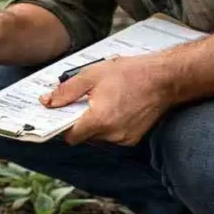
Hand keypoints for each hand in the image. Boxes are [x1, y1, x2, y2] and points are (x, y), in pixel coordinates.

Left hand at [41, 56, 172, 144]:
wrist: (165, 78)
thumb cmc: (131, 73)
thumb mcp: (92, 75)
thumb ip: (67, 91)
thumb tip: (47, 101)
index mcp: (99, 119)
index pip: (70, 136)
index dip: (64, 126)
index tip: (62, 115)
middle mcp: (112, 134)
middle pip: (84, 136)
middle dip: (81, 121)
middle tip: (87, 101)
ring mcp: (124, 138)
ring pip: (98, 137)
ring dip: (96, 123)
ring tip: (105, 102)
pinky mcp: (133, 139)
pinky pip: (112, 136)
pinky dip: (110, 126)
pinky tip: (117, 108)